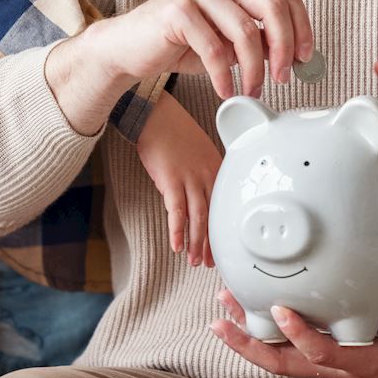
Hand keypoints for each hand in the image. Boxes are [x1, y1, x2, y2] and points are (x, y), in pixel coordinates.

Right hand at [83, 0, 313, 100]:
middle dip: (284, 48)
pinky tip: (225, 90)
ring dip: (255, 69)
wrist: (131, 47)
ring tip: (251, 90)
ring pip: (245, 31)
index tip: (305, 59)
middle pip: (272, 7)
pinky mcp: (177, 9)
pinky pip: (214, 48)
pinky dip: (224, 76)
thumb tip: (296, 57)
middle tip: (283, 78)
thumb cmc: (184, 43)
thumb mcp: (232, 41)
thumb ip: (262, 40)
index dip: (302, 29)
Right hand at [135, 94, 222, 266]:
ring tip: (194, 261)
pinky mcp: (171, 180)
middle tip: (208, 263)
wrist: (155, 114)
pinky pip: (176, 211)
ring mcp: (190, 178)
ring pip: (198, 218)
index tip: (219, 249)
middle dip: (210, 243)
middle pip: (212, 216)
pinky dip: (177, 230)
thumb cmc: (174, 131)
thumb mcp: (199, 151)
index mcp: (217, 169)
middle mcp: (208, 175)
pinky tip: (177, 246)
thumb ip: (203, 173)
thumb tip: (198, 195)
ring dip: (196, 243)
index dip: (219, 231)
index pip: (221, 207)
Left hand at [209, 257, 377, 377]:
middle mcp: (343, 368)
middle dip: (250, 345)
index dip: (300, 335)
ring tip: (222, 311)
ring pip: (281, 361)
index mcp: (369, 363)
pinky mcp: (330, 360)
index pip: (325, 355)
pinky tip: (248, 315)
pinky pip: (290, 353)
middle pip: (285, 365)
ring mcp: (333, 366)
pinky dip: (266, 337)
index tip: (278, 310)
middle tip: (221, 318)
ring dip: (249, 340)